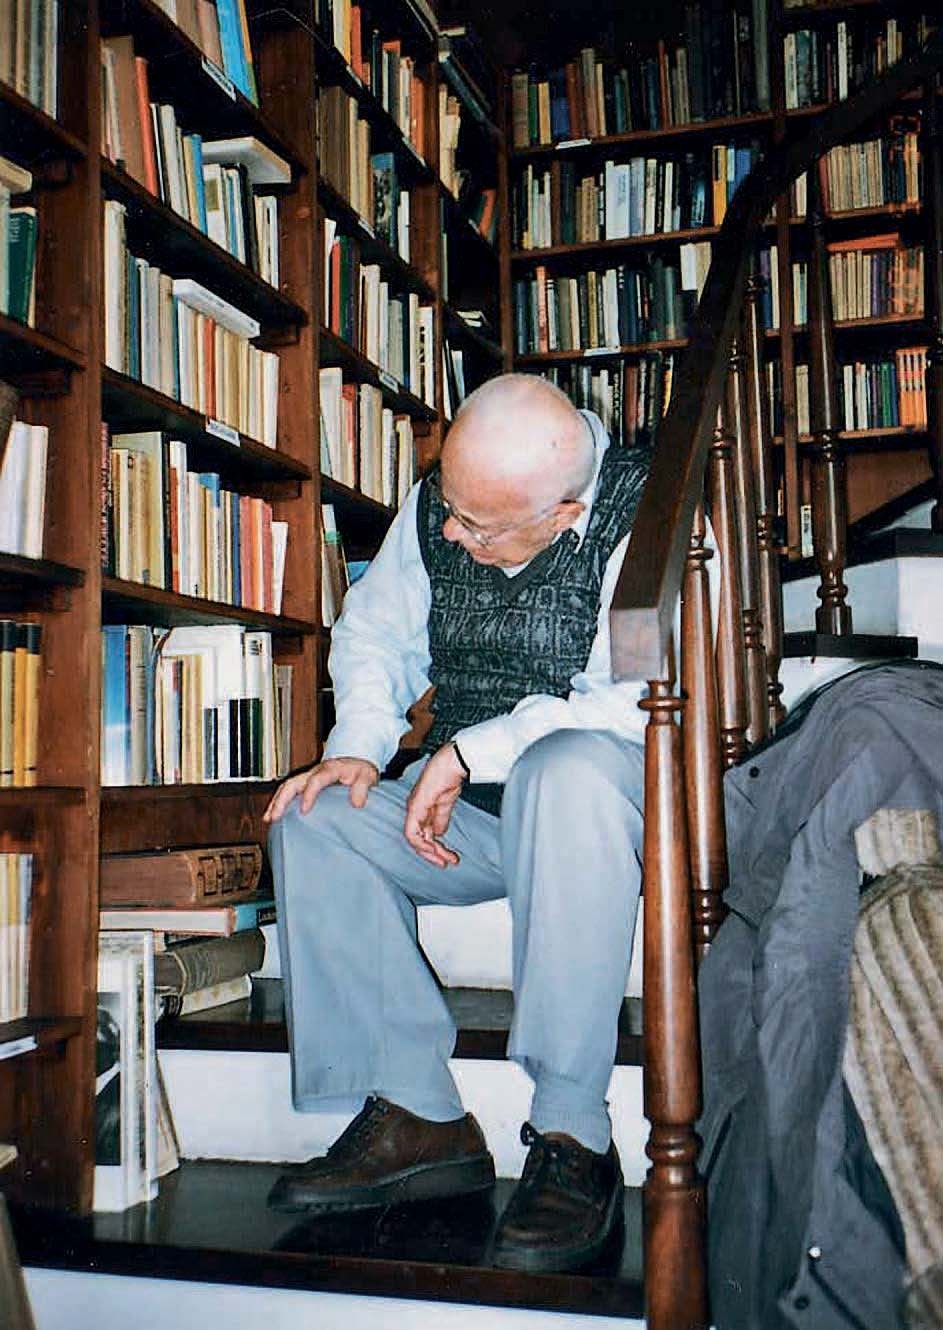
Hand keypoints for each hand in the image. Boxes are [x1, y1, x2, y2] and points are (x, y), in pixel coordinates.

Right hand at [263, 757, 378, 822]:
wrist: (356, 759)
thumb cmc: (360, 769)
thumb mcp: (367, 775)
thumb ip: (363, 787)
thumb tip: (357, 802)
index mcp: (330, 769)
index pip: (316, 781)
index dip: (308, 795)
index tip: (304, 810)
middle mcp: (315, 772)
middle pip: (293, 783)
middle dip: (282, 799)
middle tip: (275, 816)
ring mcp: (308, 776)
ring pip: (287, 786)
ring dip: (277, 802)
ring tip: (269, 818)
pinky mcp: (306, 782)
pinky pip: (288, 790)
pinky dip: (279, 801)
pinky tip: (273, 814)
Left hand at [404, 743, 465, 867]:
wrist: (453, 763)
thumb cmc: (449, 775)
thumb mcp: (446, 803)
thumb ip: (441, 817)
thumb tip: (439, 833)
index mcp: (420, 808)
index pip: (421, 834)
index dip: (432, 848)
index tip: (447, 857)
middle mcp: (414, 809)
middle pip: (418, 839)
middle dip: (433, 854)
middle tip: (447, 863)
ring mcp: (414, 808)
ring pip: (414, 838)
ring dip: (431, 852)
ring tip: (446, 860)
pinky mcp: (416, 806)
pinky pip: (413, 831)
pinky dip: (423, 843)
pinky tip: (435, 848)